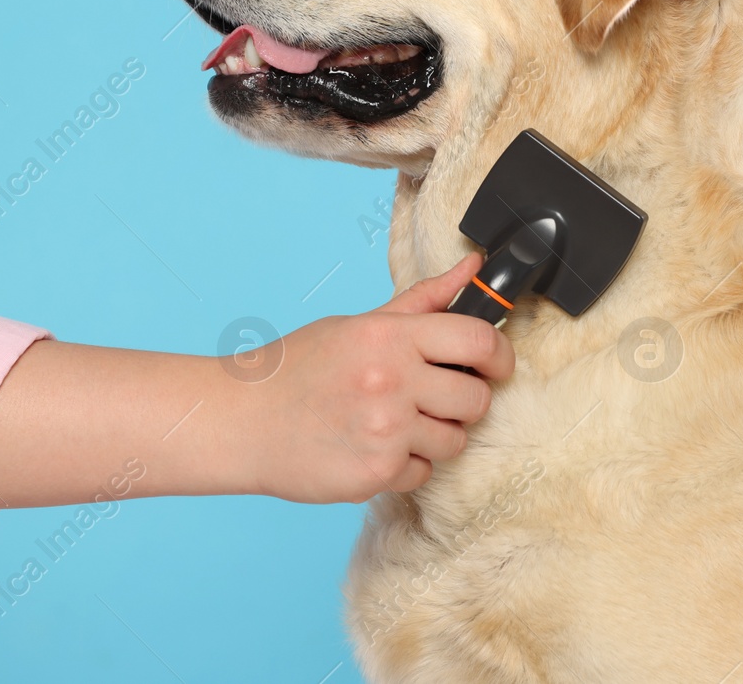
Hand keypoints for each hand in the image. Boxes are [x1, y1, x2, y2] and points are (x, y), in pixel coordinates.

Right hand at [233, 253, 514, 503]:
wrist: (242, 420)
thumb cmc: (298, 368)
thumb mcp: (359, 325)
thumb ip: (423, 301)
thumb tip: (474, 269)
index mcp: (390, 336)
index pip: (478, 340)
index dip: (499, 354)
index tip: (495, 363)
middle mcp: (392, 381)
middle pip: (477, 398)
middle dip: (464, 400)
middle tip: (432, 397)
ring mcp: (386, 430)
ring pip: (454, 440)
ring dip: (434, 436)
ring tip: (393, 423)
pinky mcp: (376, 472)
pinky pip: (423, 473)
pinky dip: (404, 465)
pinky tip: (371, 447)